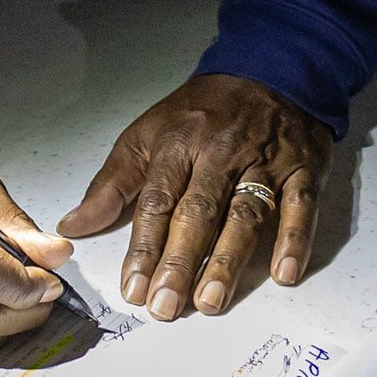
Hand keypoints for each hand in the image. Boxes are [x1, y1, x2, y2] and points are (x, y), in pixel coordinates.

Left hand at [60, 72, 328, 320]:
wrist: (268, 69)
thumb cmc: (200, 113)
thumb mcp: (147, 135)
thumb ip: (112, 185)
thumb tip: (73, 226)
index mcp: (177, 145)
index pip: (157, 202)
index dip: (143, 248)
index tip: (133, 289)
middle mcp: (220, 154)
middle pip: (198, 213)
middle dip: (179, 262)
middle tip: (165, 307)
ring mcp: (265, 161)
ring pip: (245, 213)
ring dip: (228, 260)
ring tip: (210, 301)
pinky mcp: (302, 168)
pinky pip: (300, 205)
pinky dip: (294, 239)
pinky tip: (284, 274)